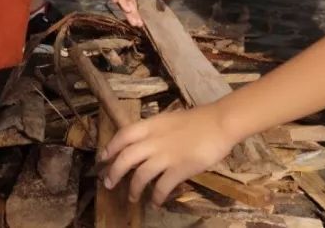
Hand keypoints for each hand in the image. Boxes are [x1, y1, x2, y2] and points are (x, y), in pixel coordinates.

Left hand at [100, 107, 234, 203]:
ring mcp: (166, 155)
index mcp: (152, 124)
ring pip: (140, 176)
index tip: (104, 158)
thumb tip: (145, 144)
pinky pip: (161, 187)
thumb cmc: (199, 120)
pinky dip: (155, 198)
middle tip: (109, 183)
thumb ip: (157, 132)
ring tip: (132, 197)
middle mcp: (154, 140)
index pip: (123, 135)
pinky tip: (156, 203)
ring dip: (133, 189)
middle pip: (125, 158)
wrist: (220, 122)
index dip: (110, 147)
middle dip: (114, 172)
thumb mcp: (171, 120)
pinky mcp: (179, 169)